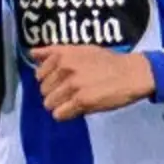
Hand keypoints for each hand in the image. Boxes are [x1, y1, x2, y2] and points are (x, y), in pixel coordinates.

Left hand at [33, 46, 154, 120]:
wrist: (131, 73)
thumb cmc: (108, 61)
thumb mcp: (81, 49)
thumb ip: (55, 52)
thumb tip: (31, 53)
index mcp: (63, 54)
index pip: (39, 74)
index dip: (49, 80)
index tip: (61, 81)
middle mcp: (65, 68)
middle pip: (43, 90)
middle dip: (54, 93)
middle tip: (71, 92)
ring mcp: (72, 85)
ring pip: (49, 103)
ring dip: (60, 105)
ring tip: (74, 101)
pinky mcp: (81, 101)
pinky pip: (59, 114)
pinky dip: (66, 114)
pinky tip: (77, 109)